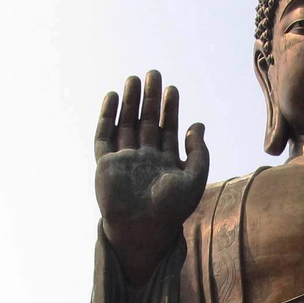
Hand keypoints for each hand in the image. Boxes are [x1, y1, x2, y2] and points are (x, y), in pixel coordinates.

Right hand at [94, 70, 209, 283]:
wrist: (142, 228)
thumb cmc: (171, 209)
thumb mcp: (194, 179)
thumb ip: (199, 153)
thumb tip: (198, 124)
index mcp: (165, 163)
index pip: (167, 129)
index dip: (170, 109)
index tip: (173, 89)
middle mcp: (144, 159)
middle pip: (146, 122)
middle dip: (150, 99)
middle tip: (153, 74)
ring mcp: (124, 161)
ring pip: (126, 124)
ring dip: (129, 102)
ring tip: (133, 79)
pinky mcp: (105, 164)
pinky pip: (104, 136)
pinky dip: (107, 116)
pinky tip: (112, 97)